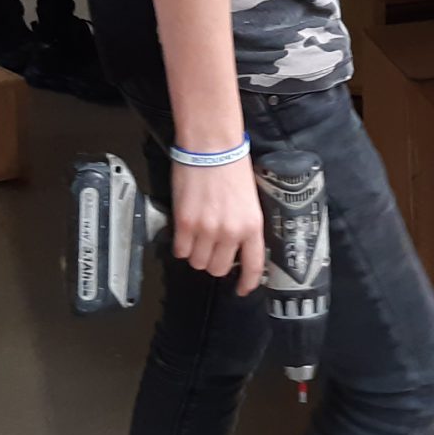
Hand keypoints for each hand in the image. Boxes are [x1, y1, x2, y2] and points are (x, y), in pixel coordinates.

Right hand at [170, 157, 264, 294]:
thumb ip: (244, 226)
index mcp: (252, 226)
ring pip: (197, 262)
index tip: (242, 288)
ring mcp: (207, 229)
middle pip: (218, 269)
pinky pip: (180, 250)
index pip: (253, 266)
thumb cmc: (231, 165)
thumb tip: (237, 247)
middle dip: (214, 262)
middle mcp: (231, 232)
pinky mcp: (185, 223)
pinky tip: (185, 232)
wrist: (211, 146)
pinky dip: (181, 245)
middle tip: (211, 249)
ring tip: (196, 236)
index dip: (247, 283)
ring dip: (196, 254)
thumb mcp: (249, 200)